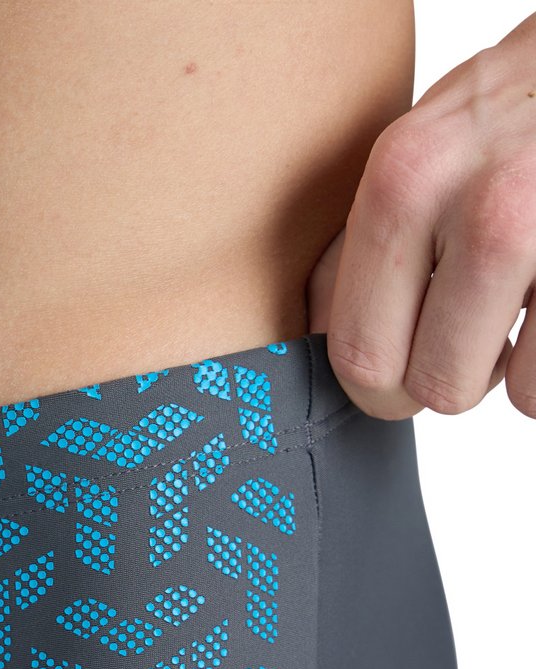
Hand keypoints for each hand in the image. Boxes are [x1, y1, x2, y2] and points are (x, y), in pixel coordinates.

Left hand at [304, 13, 535, 419]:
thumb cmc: (506, 117)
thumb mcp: (415, 155)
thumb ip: (359, 247)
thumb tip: (314, 337)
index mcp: (404, 184)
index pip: (357, 350)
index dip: (374, 386)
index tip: (393, 378)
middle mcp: (478, 206)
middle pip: (425, 386)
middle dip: (438, 382)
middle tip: (460, 345)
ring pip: (502, 392)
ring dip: (502, 373)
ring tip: (513, 312)